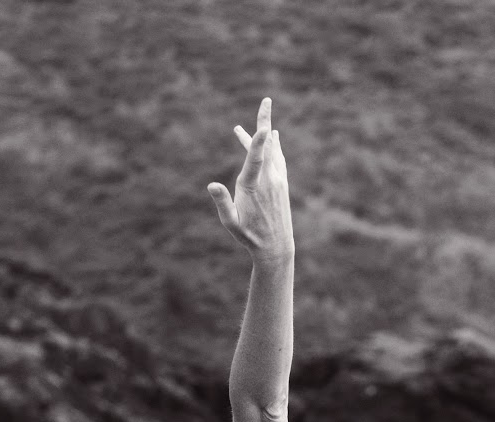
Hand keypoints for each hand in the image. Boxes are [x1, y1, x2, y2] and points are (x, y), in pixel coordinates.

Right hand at [207, 96, 292, 259]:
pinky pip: (277, 158)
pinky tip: (271, 138)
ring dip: (263, 133)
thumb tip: (211, 185)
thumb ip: (222, 202)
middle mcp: (269, 180)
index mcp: (253, 187)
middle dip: (264, 121)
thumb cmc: (249, 236)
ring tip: (258, 118)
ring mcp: (278, 181)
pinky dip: (272, 146)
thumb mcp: (231, 223)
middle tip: (267, 100)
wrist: (276, 248)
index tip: (265, 126)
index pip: (256, 159)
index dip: (257, 141)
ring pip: (271, 151)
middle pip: (266, 146)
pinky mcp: (282, 183)